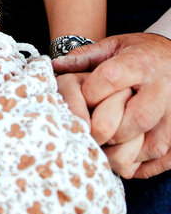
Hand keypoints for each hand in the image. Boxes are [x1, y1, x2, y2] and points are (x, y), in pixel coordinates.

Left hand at [55, 32, 170, 177]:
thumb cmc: (140, 53)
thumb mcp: (114, 46)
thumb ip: (85, 57)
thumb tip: (54, 66)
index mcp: (139, 63)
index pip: (111, 79)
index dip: (91, 95)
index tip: (81, 103)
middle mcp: (161, 88)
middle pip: (137, 117)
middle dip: (109, 131)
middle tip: (92, 136)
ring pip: (154, 144)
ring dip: (126, 155)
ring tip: (107, 154)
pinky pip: (166, 159)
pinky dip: (145, 167)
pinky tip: (127, 163)